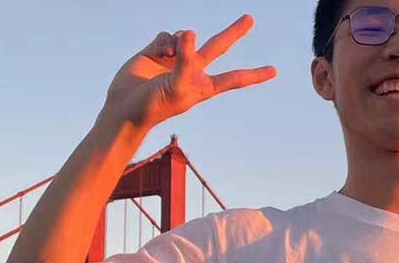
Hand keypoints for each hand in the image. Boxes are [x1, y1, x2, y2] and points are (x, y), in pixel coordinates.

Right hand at [100, 14, 276, 130]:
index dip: (255, 75)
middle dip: (234, 33)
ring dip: (180, 40)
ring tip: (170, 54)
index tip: (274, 71)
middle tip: (250, 18)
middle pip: (218, 46)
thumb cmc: (153, 106)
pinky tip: (159, 52)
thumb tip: (191, 34)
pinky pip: (167, 35)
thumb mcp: (176, 87)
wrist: (123, 108)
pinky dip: (164, 40)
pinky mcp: (156, 51)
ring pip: (187, 36)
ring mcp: (175, 59)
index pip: (235, 78)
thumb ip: (186, 60)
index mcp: (203, 86)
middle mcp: (192, 70)